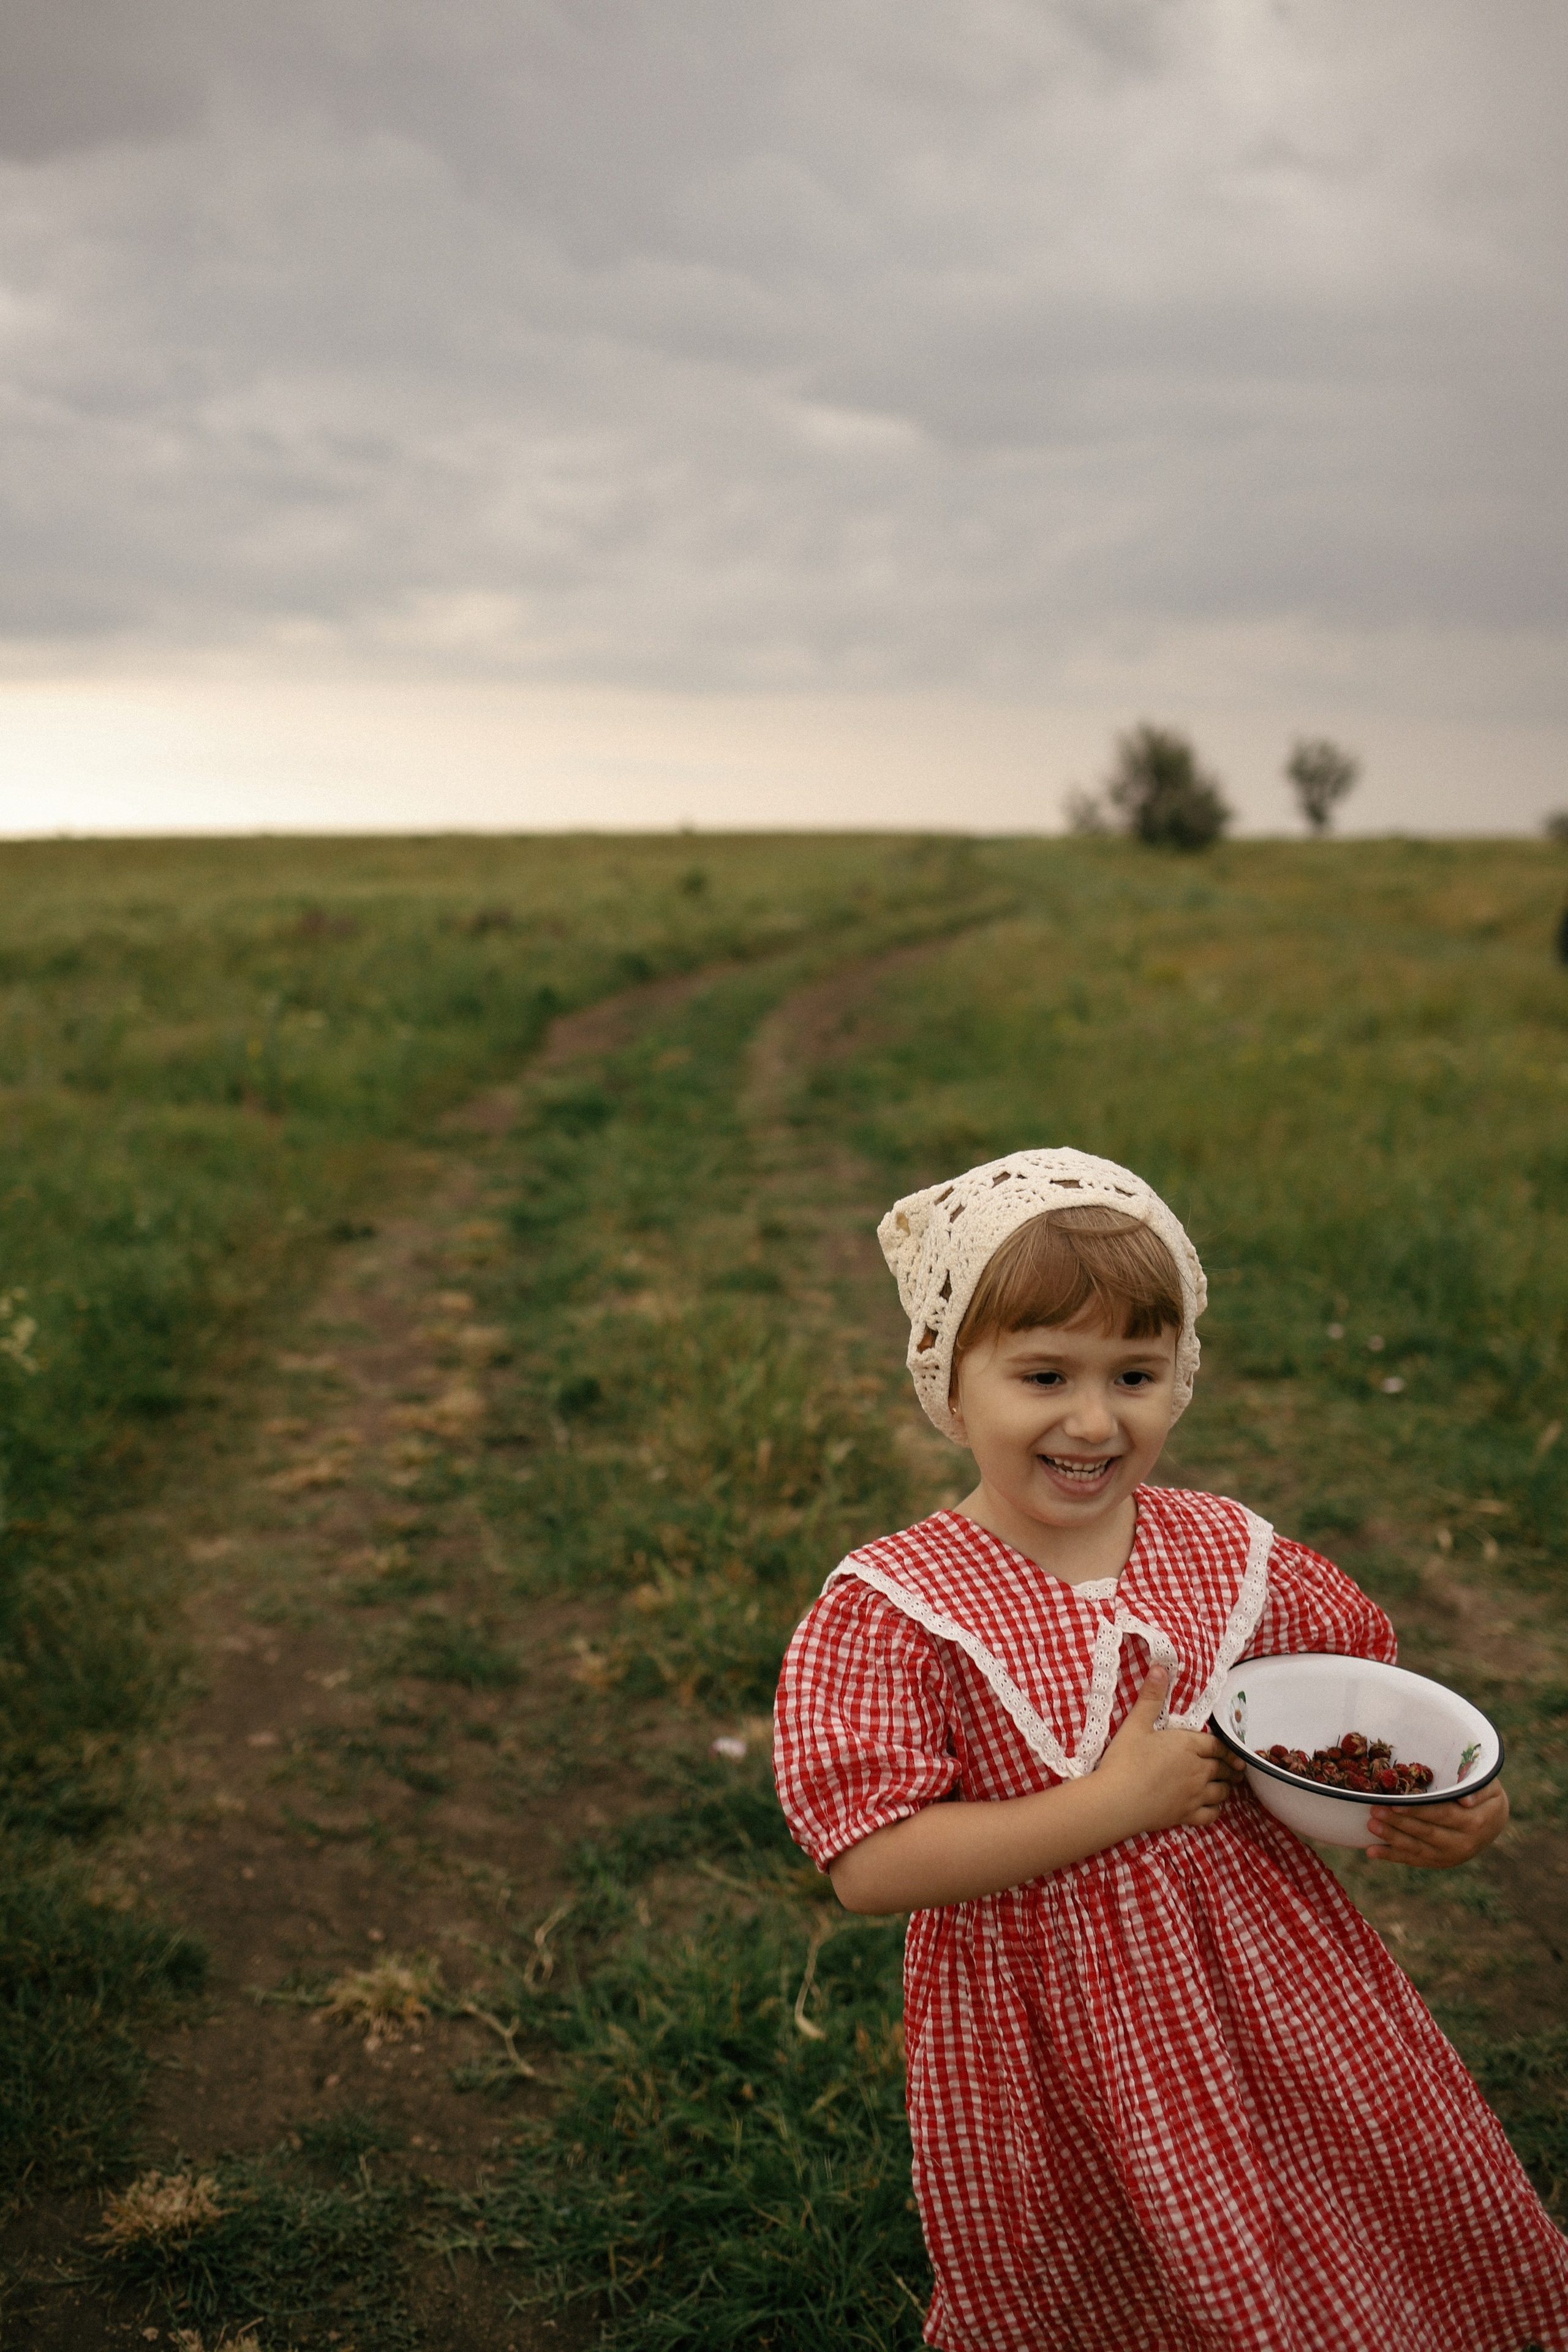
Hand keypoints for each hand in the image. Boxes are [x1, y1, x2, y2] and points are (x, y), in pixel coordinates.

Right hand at [1096, 1667, 1244, 1836]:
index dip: (1227, 1748)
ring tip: (1228, 1785)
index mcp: (1188, 1746)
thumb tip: (1161, 1667)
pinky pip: (1211, 1814)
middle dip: (1231, 1768)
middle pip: (1223, 1768)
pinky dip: (1216, 1810)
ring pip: (1221, 1791)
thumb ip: (1151, 1697)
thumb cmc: (1125, 1760)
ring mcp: (1194, 1795)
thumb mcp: (1136, 1724)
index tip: (1235, 1752)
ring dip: (1227, 1787)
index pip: (1216, 1745)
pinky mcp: (1186, 1815)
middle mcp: (1198, 1771)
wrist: (1117, 1800)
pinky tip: (1214, 1807)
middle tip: (1236, 1769)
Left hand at [1366, 1779, 1508, 1867]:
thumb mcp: (1490, 1787)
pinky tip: (1371, 1851)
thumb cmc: (1486, 1796)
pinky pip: (1414, 1860)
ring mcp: (1450, 1856)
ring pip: (1417, 1848)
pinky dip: (1392, 1856)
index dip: (1418, 1811)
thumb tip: (1466, 1800)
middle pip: (1426, 1833)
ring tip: (1370, 1826)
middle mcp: (1462, 1843)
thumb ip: (1479, 1790)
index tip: (1395, 1804)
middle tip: (1374, 1811)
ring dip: (1392, 1839)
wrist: (1494, 1821)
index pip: (1441, 1815)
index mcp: (1474, 1822)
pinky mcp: (1440, 1862)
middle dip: (1398, 1823)